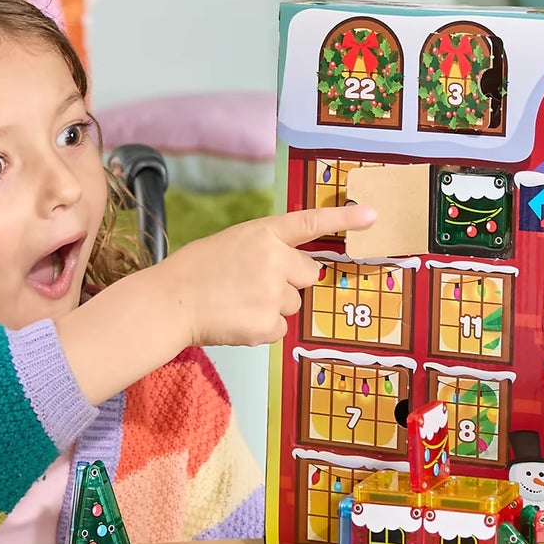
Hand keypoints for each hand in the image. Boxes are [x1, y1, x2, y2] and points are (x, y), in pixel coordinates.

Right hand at [153, 203, 377, 348]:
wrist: (170, 302)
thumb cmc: (196, 271)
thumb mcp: (233, 243)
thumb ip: (267, 249)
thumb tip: (296, 268)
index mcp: (263, 234)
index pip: (311, 223)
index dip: (344, 221)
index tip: (373, 216)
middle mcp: (274, 260)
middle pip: (309, 274)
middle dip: (289, 281)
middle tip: (252, 284)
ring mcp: (273, 293)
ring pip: (294, 303)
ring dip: (273, 306)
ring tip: (238, 301)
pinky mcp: (269, 324)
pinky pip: (281, 327)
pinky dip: (263, 328)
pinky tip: (238, 318)